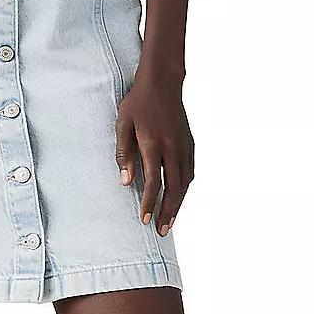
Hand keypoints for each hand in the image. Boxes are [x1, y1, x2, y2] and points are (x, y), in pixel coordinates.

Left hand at [115, 75, 193, 233]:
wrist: (163, 82)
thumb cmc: (138, 102)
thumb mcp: (123, 124)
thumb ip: (123, 153)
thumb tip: (125, 182)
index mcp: (153, 144)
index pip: (153, 183)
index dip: (149, 204)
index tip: (144, 220)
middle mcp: (172, 148)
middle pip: (173, 189)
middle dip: (167, 212)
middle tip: (161, 231)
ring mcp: (184, 146)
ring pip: (184, 183)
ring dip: (178, 204)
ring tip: (170, 221)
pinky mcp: (190, 143)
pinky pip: (190, 172)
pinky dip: (185, 188)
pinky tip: (179, 197)